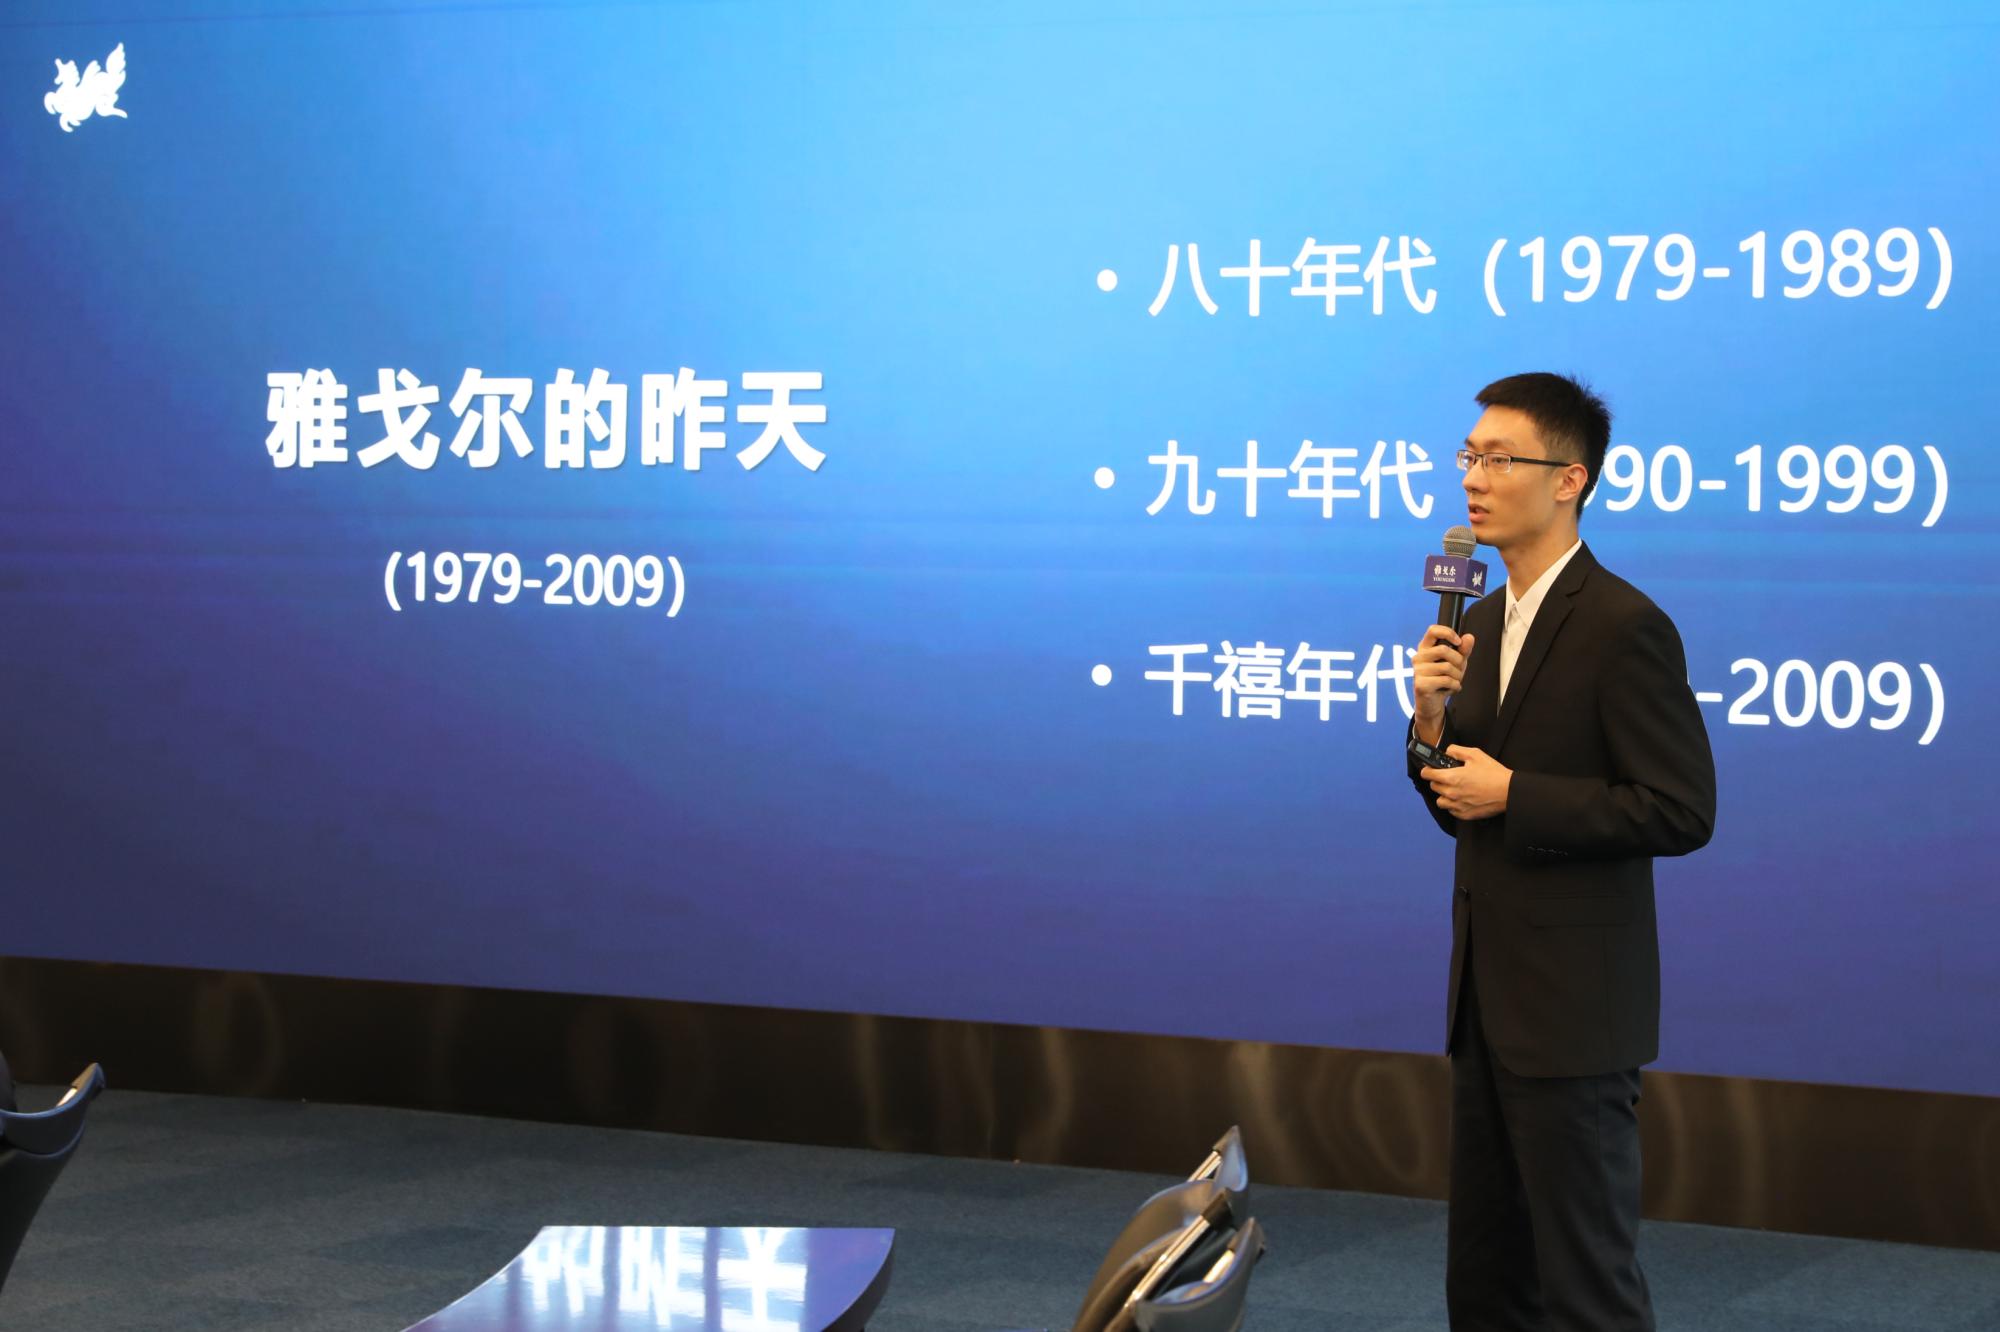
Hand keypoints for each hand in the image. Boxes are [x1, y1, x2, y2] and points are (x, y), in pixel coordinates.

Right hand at [1412, 625, 1475, 741]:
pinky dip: (1455, 685)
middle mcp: (1418, 657)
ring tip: (1454, 681)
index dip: (1448, 633)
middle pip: (1444, 650)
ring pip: (1447, 667)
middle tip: (1458, 670)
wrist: (1432, 703)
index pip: (1433, 630)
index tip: (1458, 642)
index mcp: (1425, 648)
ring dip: (1457, 676)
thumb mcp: (1456, 663)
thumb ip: (1463, 650)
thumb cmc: (1442, 679)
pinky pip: (1446, 680)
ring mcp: (1418, 671)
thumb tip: (1469, 637)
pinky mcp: (1421, 684)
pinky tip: (1452, 688)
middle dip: (1458, 661)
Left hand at [1420, 745, 1510, 820]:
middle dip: (1437, 780)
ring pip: (1440, 801)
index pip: (1428, 774)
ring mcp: (1457, 805)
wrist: (1508, 792)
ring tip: (1453, 789)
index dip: (1427, 770)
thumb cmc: (1493, 773)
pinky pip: (1451, 811)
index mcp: (1452, 777)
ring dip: (1443, 795)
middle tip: (1447, 777)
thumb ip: (1457, 751)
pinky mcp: (1464, 814)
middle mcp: (1452, 793)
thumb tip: (1448, 752)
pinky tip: (1461, 799)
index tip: (1429, 769)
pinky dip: (1453, 805)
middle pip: (1434, 787)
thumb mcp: (1475, 754)